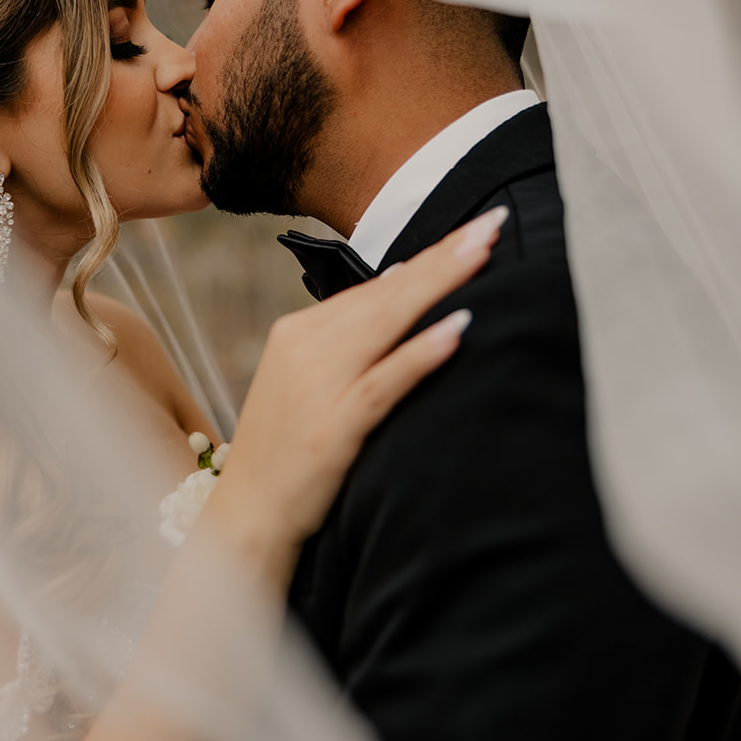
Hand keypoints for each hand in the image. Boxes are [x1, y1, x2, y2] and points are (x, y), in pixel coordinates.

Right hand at [208, 207, 506, 557]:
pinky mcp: (333, 427)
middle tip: (494, 223)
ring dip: (440, 284)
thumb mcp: (309, 384)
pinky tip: (457, 330)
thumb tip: (403, 286)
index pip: (374, 287)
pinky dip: (420, 353)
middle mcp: (304, 347)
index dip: (428, 259)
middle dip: (444, 257)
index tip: (475, 231)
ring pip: (387, 322)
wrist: (246, 518)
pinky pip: (384, 382)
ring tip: (485, 253)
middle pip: (386, 294)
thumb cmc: (286, 454)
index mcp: (298, 332)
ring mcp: (317, 385)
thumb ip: (348, 341)